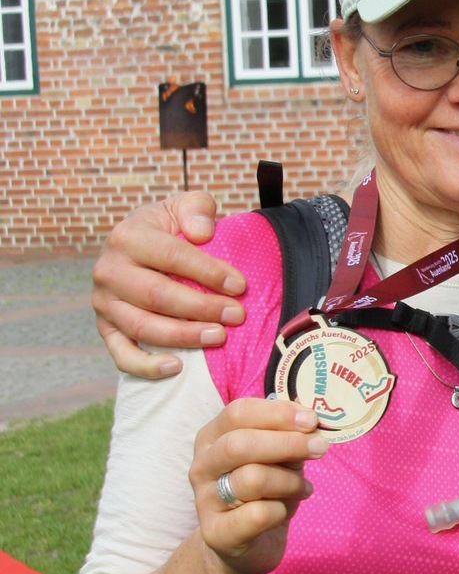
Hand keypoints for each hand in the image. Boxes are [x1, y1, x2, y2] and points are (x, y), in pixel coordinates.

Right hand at [92, 190, 245, 377]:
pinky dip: (146, 366)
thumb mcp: (186, 206)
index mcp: (127, 236)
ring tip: (219, 337)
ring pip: (142, 326)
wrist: (140, 247)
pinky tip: (177, 367)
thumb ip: (197, 208)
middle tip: (236, 315)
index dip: (207, 272)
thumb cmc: (171, 228)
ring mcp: (104, 303)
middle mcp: (108, 270)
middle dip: (201, 308)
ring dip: (183, 336)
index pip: (170, 256)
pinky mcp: (106, 329)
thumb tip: (201, 232)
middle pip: (157, 295)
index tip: (239, 286)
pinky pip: (122, 354)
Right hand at [190, 398, 327, 573]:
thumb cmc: (264, 492)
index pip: (238, 412)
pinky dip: (281, 510)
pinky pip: (257, 514)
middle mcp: (202, 466)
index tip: (312, 420)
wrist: (244, 545)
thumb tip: (311, 422)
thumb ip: (288, 437)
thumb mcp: (277, 458)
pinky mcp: (216, 533)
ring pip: (252, 478)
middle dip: (288, 443)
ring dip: (289, 481)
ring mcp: (205, 500)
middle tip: (320, 448)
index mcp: (212, 438)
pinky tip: (285, 511)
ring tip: (302, 487)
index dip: (278, 413)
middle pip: (240, 443)